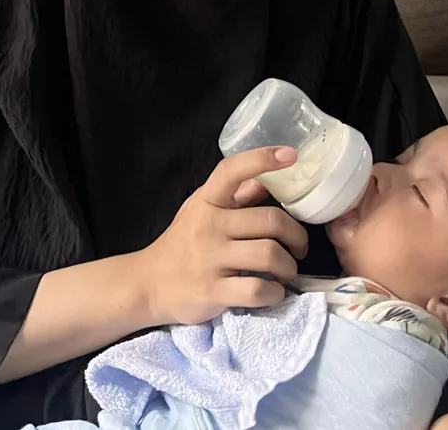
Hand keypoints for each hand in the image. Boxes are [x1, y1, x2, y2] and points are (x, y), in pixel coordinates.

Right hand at [128, 147, 309, 326]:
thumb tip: (265, 179)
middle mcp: (208, 226)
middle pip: (270, 220)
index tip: (291, 154)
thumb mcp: (201, 211)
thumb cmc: (181, 244)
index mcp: (207, 202)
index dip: (262, 159)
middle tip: (299, 247)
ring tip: (286, 271)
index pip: (232, 171)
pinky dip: (275, 293)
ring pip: (269, 254)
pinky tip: (273, 292)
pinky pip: (257, 290)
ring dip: (289, 266)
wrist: (148, 284)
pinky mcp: (213, 291)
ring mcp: (209, 259)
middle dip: (296, 236)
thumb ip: (234, 197)